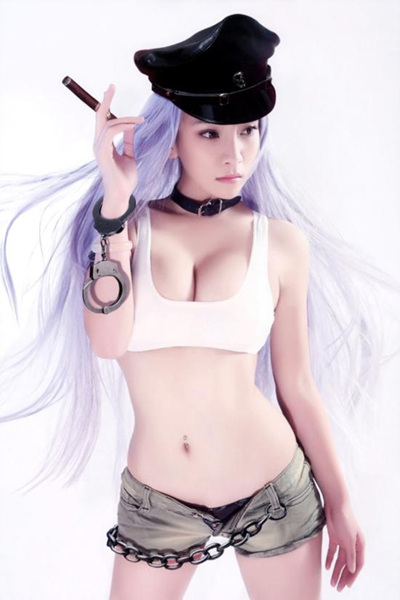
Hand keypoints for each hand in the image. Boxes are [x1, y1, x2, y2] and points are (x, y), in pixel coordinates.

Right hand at [93, 83, 144, 202]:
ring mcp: (99, 149)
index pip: (103, 121)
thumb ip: (129, 142)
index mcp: (104, 144)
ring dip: (125, 119)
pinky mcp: (103, 154)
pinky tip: (133, 125)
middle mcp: (99, 144)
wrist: (121, 194)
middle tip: (111, 86)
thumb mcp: (130, 156)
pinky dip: (122, 127)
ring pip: (108, 124)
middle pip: (99, 117)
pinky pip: (110, 133)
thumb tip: (131, 128)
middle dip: (105, 101)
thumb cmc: (124, 179)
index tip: (110, 92)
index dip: (106, 106)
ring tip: (140, 120)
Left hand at [324, 502, 364, 590]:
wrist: (335, 504)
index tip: (347, 585)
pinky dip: (330, 559)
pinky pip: (332, 551)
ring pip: (340, 559)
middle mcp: (352, 544)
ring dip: (336, 571)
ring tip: (331, 582)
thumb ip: (350, 555)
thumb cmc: (345, 519)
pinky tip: (327, 568)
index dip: (353, 575)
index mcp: (359, 545)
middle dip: (343, 576)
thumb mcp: (348, 539)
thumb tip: (352, 569)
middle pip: (348, 564)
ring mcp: (343, 540)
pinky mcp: (334, 536)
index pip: (357, 564)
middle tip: (338, 588)